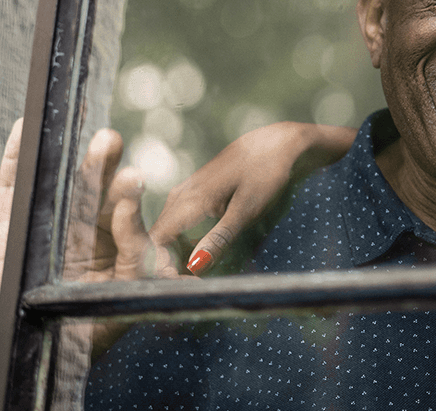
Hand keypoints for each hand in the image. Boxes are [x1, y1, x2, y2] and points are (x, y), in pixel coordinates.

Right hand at [0, 120, 150, 394]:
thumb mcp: (121, 298)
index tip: (133, 183)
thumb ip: (140, 270)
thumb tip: (170, 255)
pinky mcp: (10, 221)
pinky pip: (13, 185)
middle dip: (102, 165)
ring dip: (68, 156)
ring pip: (60, 181)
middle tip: (110, 141)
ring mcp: (47, 219)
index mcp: (112, 238)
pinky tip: (25, 129)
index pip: (123, 211)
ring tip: (76, 133)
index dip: (127, 198)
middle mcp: (82, 223)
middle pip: (94, 187)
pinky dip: (15, 157)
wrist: (35, 347)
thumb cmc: (86, 326)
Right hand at [148, 122, 354, 275]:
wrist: (280, 143)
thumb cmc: (267, 173)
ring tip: (198, 281)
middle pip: (160, 241)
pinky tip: (207, 258)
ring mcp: (188, 194)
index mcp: (187, 200)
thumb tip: (194, 269)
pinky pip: (184, 225)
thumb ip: (220, 239)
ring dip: (180, 259)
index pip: (154, 243)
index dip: (161, 270)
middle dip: (170, 269)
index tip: (181, 289)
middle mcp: (181, 197)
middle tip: (190, 292)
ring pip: (171, 234)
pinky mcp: (200, 195)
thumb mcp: (247, 209)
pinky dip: (191, 244)